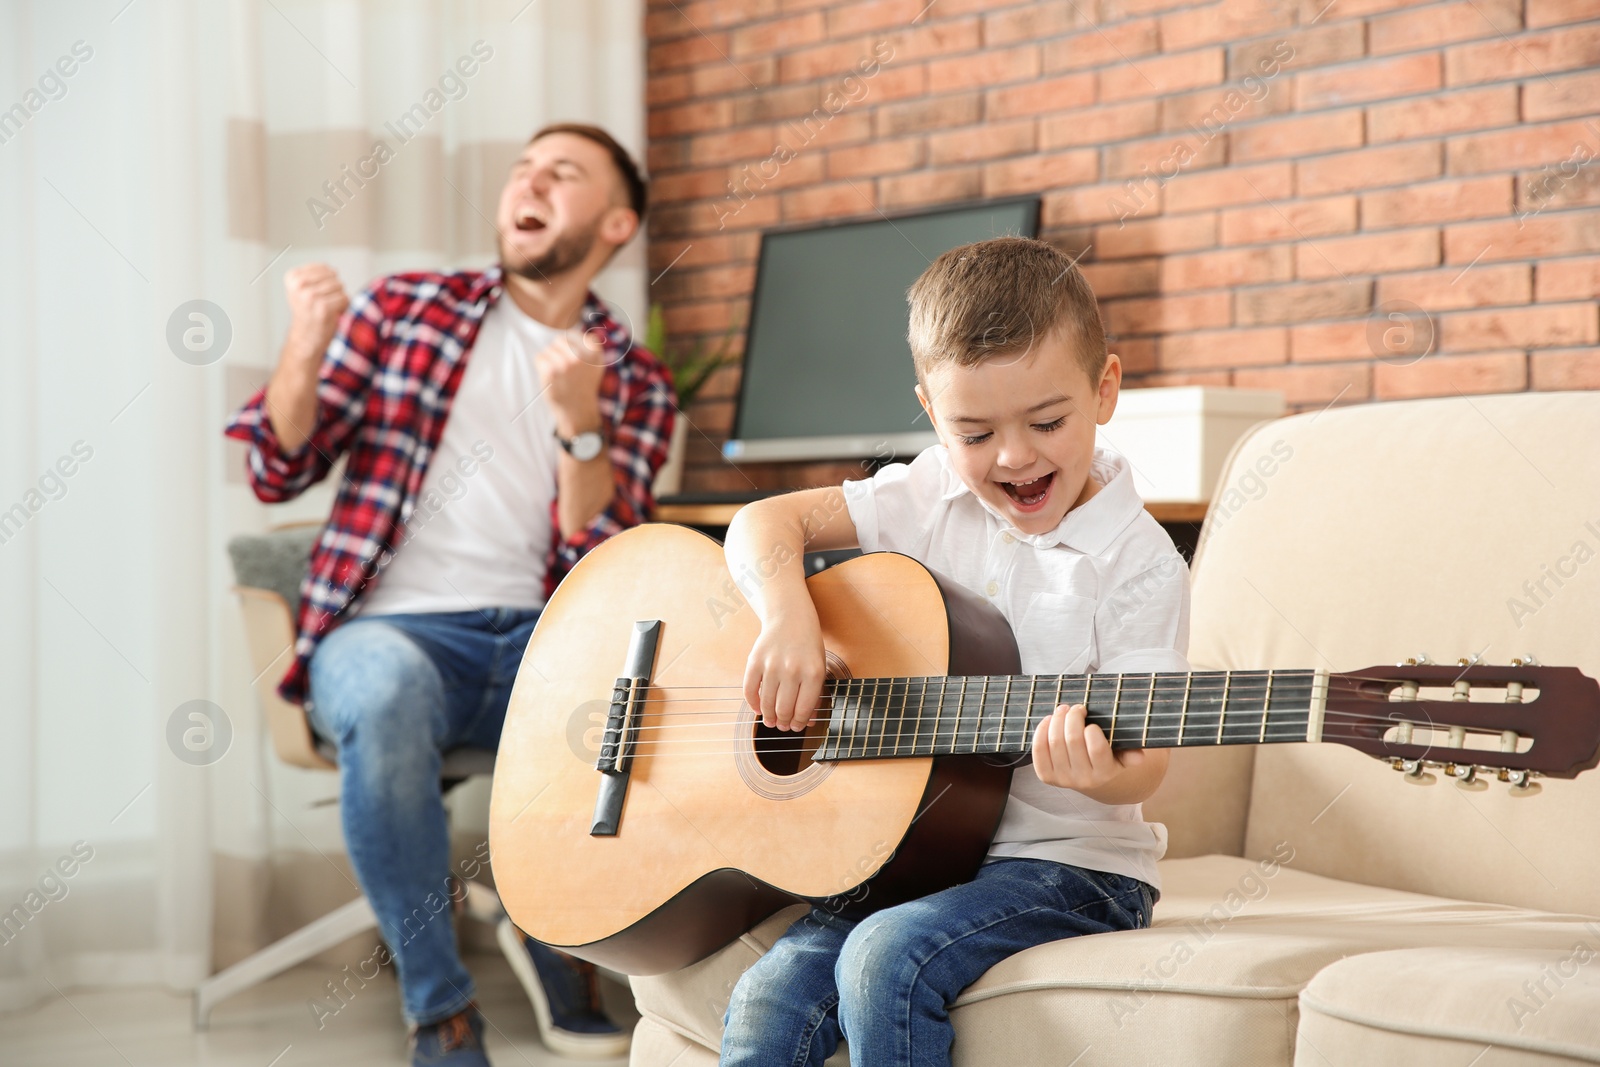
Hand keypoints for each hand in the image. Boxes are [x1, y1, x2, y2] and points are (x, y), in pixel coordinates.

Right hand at [282, 263, 348, 367]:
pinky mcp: (323, 307)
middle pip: (333, 276)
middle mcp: (299, 285)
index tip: (315, 293)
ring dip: (338, 298)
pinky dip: (343, 307)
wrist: (305, 337)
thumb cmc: (307, 312)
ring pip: (340, 287)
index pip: (323, 267)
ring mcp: (310, 296)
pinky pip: (344, 298)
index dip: (327, 280)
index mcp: (292, 277)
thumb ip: (315, 274)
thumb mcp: (302, 288)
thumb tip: (333, 270)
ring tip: (326, 309)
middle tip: (322, 304)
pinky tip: (332, 314)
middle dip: (334, 290)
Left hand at [536, 326, 607, 437]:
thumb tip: (579, 332)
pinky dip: (541, 366)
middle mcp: (581, 356)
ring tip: (559, 375)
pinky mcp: (551, 372)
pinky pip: (540, 357)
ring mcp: (565, 364)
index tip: (577, 363)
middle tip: (565, 370)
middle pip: (559, 340)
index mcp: (594, 351)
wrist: (578, 410)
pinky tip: (551, 378)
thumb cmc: (584, 384)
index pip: (574, 335)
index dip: (572, 347)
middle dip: (559, 352)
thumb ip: (591, 345)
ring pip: (549, 349)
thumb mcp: (596, 363)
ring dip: (551, 360)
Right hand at [743, 609, 826, 731]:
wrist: (790, 617)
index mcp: (813, 673)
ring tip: (771, 720)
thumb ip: (814, 694)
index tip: (796, 727)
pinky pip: (749, 690)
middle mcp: (792, 670)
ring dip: (769, 717)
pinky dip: (752, 703)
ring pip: (766, 703)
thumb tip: (806, 722)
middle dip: (784, 723)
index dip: (799, 723)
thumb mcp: (819, 667)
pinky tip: (757, 708)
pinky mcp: (754, 661)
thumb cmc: (808, 645)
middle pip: (784, 709)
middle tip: (783, 726)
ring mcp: (771, 665)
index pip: (803, 709)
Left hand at [1031, 703, 1152, 792]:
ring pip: (1054, 742)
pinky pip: (1038, 750)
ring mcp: (1063, 779)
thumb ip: (1130, 753)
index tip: (1091, 721)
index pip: (1097, 749)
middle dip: (1073, 717)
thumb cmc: (1106, 757)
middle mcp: (1084, 779)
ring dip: (1057, 719)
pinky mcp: (1046, 777)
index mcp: (1105, 773)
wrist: (1089, 777)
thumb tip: (1140, 756)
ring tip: (1063, 710)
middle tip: (1076, 708)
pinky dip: (1041, 730)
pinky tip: (1049, 720)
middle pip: (1072, 740)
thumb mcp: (1121, 755)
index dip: (1091, 730)